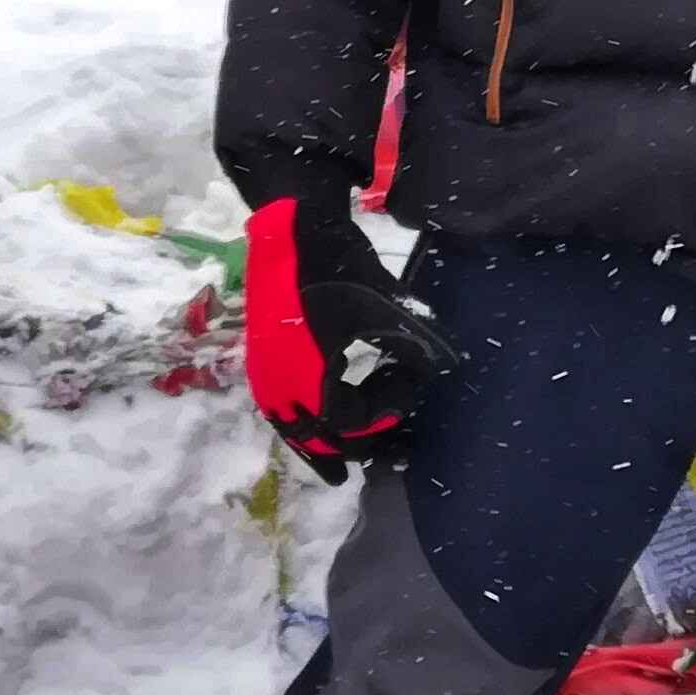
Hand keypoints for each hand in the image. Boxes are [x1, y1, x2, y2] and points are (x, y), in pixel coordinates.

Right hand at [242, 189, 455, 484]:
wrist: (291, 226)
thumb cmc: (339, 264)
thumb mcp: (385, 306)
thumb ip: (410, 346)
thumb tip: (433, 371)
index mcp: (307, 372)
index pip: (349, 421)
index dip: (385, 413)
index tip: (412, 387)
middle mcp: (279, 381)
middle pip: (315, 437)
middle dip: (351, 446)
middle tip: (384, 452)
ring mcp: (264, 370)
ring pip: (290, 428)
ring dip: (318, 445)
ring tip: (338, 468)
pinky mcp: (262, 358)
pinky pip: (278, 408)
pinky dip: (298, 425)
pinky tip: (314, 425)